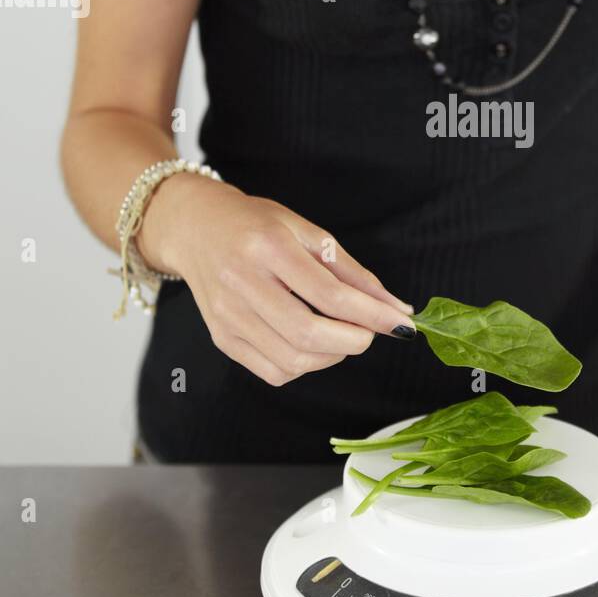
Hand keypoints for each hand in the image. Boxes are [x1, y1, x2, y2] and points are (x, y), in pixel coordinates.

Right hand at [137, 174, 416, 386]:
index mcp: (268, 247)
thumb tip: (396, 308)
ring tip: (342, 335)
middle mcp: (242, 283)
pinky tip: (312, 345)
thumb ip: (352, 272)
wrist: (195, 228)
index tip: (402, 324)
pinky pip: (273, 371)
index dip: (373, 315)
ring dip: (332, 357)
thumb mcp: (307, 232)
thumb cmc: (256, 225)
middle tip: (370, 332)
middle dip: (354, 340)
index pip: (330, 295)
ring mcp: (227, 315)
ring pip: (292, 360)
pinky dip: (304, 367)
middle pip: (309, 334)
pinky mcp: (221, 338)